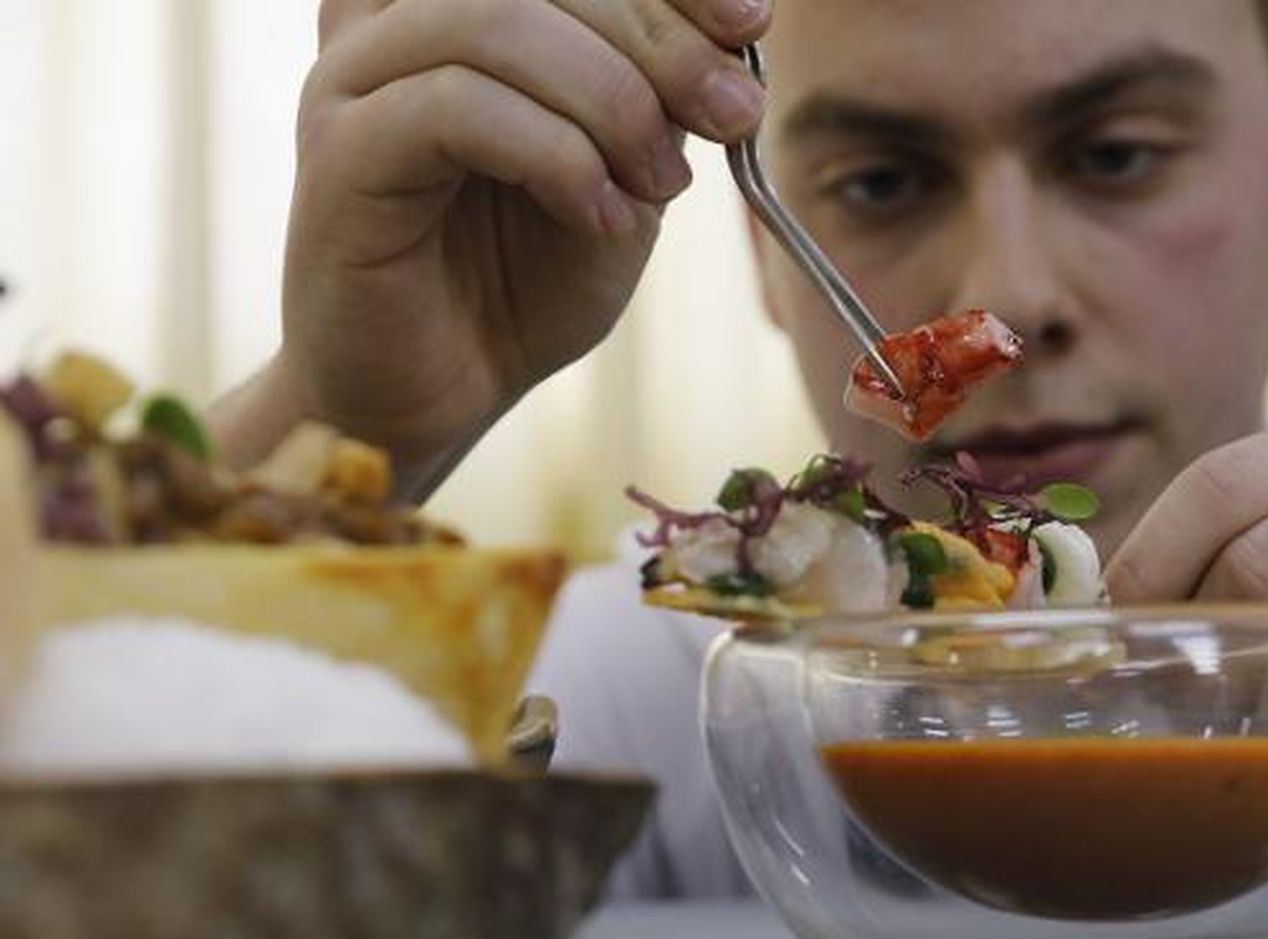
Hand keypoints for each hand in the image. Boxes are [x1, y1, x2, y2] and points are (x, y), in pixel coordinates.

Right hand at [216, 0, 769, 496]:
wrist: (443, 393)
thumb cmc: (521, 279)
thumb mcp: (619, 169)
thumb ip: (655, 94)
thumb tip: (736, 30)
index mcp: (451, 8)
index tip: (750, 22)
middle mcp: (387, 22)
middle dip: (655, 34)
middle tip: (732, 110)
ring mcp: (352, 81)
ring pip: (490, 20)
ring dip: (610, 99)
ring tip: (662, 181)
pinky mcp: (340, 157)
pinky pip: (453, 107)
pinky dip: (554, 155)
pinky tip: (600, 216)